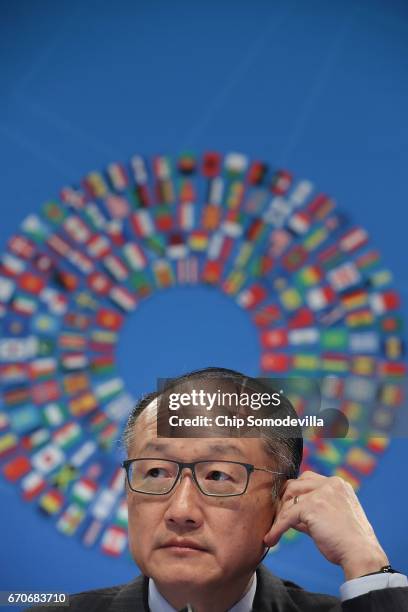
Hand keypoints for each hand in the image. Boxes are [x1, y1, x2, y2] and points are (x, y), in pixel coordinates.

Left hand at [264, 470, 388, 579]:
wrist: (361, 554)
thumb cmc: (349, 540)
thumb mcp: (333, 516)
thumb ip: (313, 510)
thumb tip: (289, 512)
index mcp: (338, 484)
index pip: (308, 479)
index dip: (296, 492)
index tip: (287, 505)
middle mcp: (330, 484)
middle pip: (295, 484)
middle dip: (285, 500)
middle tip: (278, 516)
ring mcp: (321, 493)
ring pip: (289, 499)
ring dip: (280, 515)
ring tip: (275, 529)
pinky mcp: (312, 507)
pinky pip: (287, 517)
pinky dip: (277, 528)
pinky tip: (271, 539)